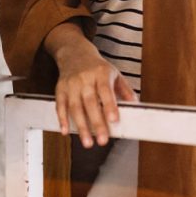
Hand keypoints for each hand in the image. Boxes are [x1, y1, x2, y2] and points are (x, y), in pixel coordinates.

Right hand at [46, 24, 135, 148]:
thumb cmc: (97, 68)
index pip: (105, 91)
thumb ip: (125, 90)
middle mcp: (85, 78)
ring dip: (81, 126)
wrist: (75, 54)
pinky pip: (60, 106)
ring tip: (88, 142)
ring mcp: (71, 84)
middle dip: (96, 123)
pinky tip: (66, 131)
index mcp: (101, 73)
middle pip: (90, 102)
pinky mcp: (60, 89)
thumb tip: (135, 105)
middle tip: (103, 140)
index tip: (114, 120)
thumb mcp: (114, 73)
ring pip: (75, 107)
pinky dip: (62, 119)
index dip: (109, 106)